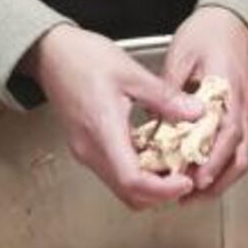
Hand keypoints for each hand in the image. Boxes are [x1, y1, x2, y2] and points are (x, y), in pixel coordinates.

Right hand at [24, 25, 203, 209]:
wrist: (51, 54)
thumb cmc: (82, 58)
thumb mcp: (131, 73)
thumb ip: (165, 97)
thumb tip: (196, 112)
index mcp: (103, 131)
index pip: (132, 180)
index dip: (163, 189)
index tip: (185, 181)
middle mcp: (91, 150)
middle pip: (129, 194)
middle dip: (161, 193)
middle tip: (186, 176)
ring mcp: (87, 153)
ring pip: (122, 187)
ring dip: (151, 185)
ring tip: (174, 164)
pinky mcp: (87, 150)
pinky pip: (116, 173)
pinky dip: (139, 172)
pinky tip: (155, 153)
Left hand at [164, 7, 247, 197]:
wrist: (231, 18)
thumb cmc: (206, 33)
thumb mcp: (181, 56)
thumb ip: (172, 91)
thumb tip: (160, 126)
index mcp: (228, 89)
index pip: (228, 133)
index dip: (213, 159)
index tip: (196, 179)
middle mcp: (244, 105)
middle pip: (240, 155)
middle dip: (216, 181)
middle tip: (189, 197)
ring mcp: (247, 111)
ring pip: (241, 157)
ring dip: (219, 179)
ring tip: (192, 194)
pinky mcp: (242, 114)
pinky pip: (237, 148)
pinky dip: (220, 166)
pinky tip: (199, 174)